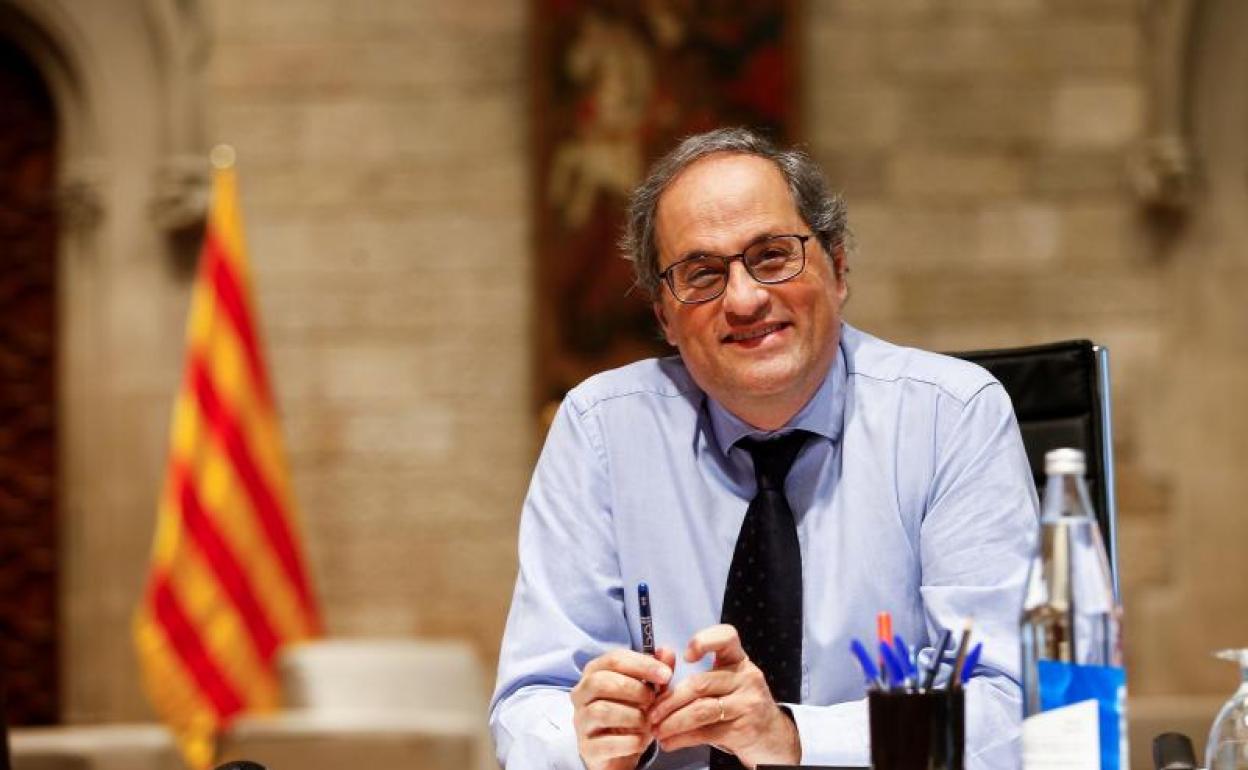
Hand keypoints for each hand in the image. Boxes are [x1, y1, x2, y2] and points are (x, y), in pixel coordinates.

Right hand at [571, 647, 675, 769]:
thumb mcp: (646, 692)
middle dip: (634, 689)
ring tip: (647, 722)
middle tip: (653, 699)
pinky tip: (640, 740)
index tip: (666, 674)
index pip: (614, 659)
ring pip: (602, 711)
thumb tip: (667, 652)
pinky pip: (607, 742)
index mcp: (594, 673)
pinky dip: (630, 741)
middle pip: (601, 682)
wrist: (619, 753)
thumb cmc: (630, 715)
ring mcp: (581, 721)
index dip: (642, 664)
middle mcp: (581, 694)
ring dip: (633, 716)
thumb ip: (656, 673)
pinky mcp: (586, 747)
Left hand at [648, 624, 799, 768]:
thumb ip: (694, 673)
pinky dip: (682, 738)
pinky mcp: (744, 729)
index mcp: (738, 660)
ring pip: (700, 710)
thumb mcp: (723, 684)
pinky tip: (669, 742)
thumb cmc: (739, 706)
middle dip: (669, 700)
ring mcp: (747, 703)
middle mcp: (745, 678)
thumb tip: (660, 656)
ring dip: (672, 722)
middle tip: (651, 713)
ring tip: (657, 730)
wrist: (773, 738)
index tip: (685, 657)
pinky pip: (706, 732)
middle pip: (699, 683)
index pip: (726, 637)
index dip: (703, 641)